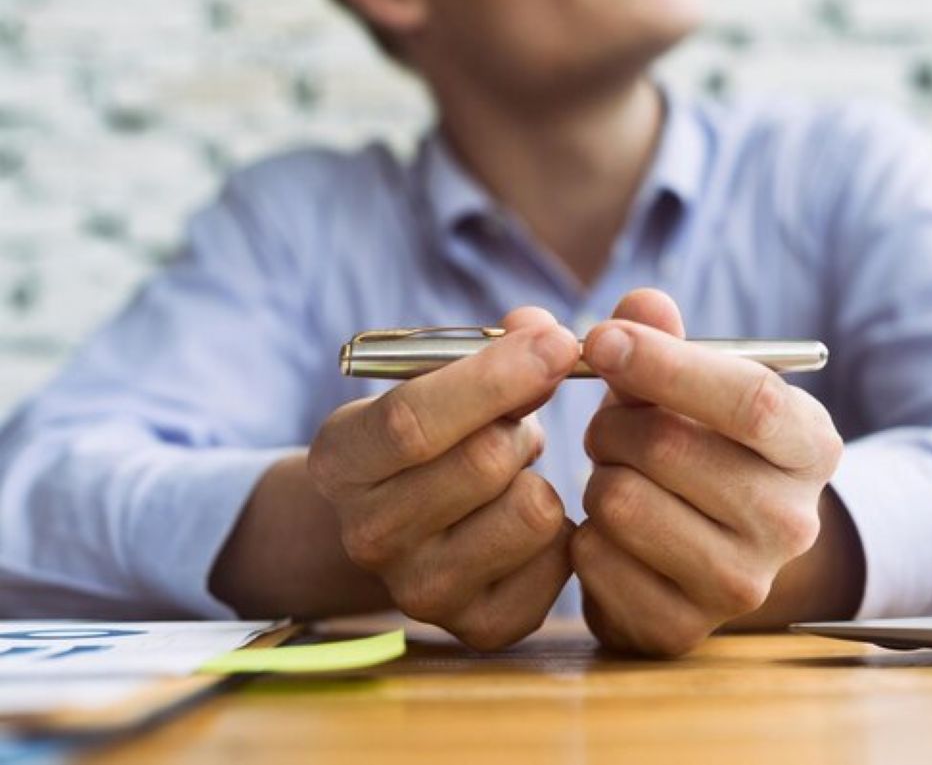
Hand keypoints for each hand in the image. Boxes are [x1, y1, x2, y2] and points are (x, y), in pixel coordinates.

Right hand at [307, 308, 578, 650]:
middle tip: (515, 421)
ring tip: (514, 475)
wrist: (404, 527)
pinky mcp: (481, 627)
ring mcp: (423, 591)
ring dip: (540, 475)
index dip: (494, 376)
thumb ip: (491, 348)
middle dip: (521, 422)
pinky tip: (526, 519)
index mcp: (342, 461)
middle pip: (484, 462)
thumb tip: (544, 331)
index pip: (412, 420)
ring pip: (533, 510)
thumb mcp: (434, 382)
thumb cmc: (431, 436)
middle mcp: (369, 536)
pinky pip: (561, 559)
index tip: (557, 341)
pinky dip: (562, 529)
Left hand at [571, 290, 844, 655]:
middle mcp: (794, 523)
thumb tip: (642, 305)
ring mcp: (744, 585)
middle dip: (612, 427)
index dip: (665, 363)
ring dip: (598, 481)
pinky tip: (610, 533)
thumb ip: (664, 341)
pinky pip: (595, 559)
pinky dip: (584, 536)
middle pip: (668, 449)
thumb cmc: (699, 450)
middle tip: (609, 430)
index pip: (751, 400)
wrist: (712, 556)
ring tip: (619, 481)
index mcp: (811, 447)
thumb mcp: (691, 391)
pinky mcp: (683, 629)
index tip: (600, 338)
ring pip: (621, 503)